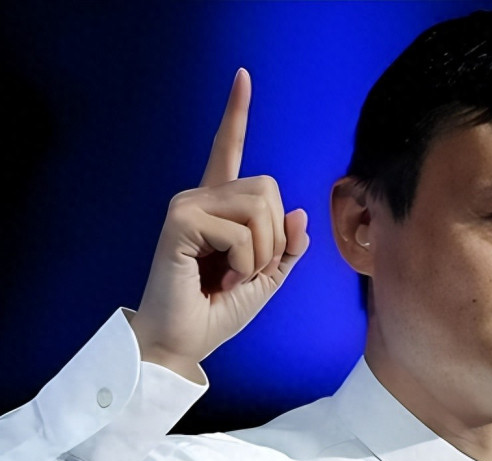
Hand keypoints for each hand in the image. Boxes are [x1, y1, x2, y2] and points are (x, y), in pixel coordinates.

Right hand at [130, 68, 309, 381]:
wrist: (185, 341)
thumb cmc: (220, 310)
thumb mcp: (267, 277)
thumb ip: (286, 247)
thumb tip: (298, 212)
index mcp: (221, 206)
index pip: (229, 150)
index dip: (236, 114)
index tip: (242, 76)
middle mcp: (201, 196)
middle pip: (268, 188)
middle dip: (273, 238)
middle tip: (248, 269)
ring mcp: (188, 205)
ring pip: (259, 208)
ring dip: (261, 253)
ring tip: (233, 275)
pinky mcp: (180, 220)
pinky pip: (241, 232)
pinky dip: (245, 263)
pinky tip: (221, 278)